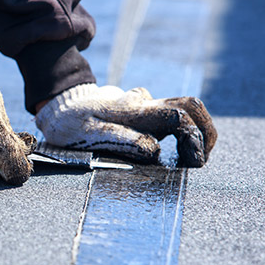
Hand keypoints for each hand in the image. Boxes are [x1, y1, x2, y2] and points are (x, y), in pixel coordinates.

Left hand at [35, 84, 216, 166]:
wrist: (58, 103)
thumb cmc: (70, 124)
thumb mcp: (88, 134)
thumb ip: (121, 140)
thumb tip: (154, 150)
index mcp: (134, 110)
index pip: (177, 116)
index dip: (193, 138)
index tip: (193, 161)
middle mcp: (144, 103)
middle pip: (190, 105)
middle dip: (206, 130)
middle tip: (202, 159)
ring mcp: (144, 104)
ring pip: (182, 108)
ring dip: (196, 130)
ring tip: (193, 157)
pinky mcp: (141, 109)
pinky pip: (169, 115)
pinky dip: (182, 131)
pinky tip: (177, 150)